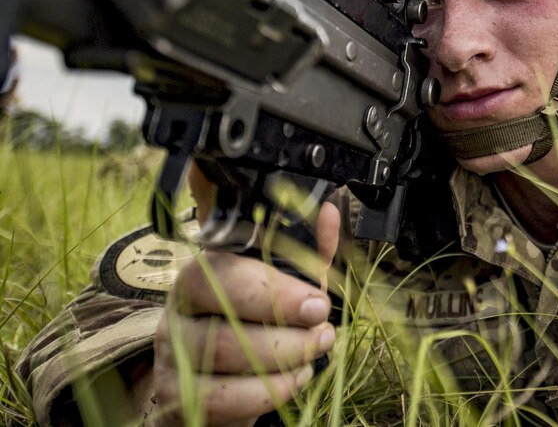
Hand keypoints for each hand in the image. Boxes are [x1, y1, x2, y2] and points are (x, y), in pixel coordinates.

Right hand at [149, 166, 340, 425]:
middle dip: (286, 334)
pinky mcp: (176, 397)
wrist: (213, 376)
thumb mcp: (282, 284)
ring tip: (313, 355)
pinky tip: (293, 380)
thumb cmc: (252, 320)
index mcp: (201, 274)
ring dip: (283, 363)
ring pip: (225, 362)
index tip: (318, 303)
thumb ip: (305, 253)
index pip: (224, 274)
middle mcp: (177, 313)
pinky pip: (222, 400)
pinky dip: (268, 392)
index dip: (273, 290)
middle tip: (324, 334)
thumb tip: (330, 212)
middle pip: (225, 324)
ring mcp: (172, 357)